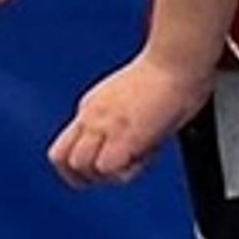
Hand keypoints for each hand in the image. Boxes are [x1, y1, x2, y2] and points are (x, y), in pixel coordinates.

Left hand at [51, 51, 212, 188]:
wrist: (177, 61)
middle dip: (84, 176)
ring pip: (80, 165)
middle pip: (61, 159)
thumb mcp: (130, 101)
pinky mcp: (123, 134)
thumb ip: (120, 125)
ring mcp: (105, 124)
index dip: (82, 165)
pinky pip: (107, 167)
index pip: (65, 147)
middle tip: (113, 172)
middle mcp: (91, 115)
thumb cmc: (168, 77)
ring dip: (105, 176)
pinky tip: (142, 159)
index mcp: (91, 108)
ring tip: (131, 164)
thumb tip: (132, 148)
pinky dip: (123, 172)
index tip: (103, 167)